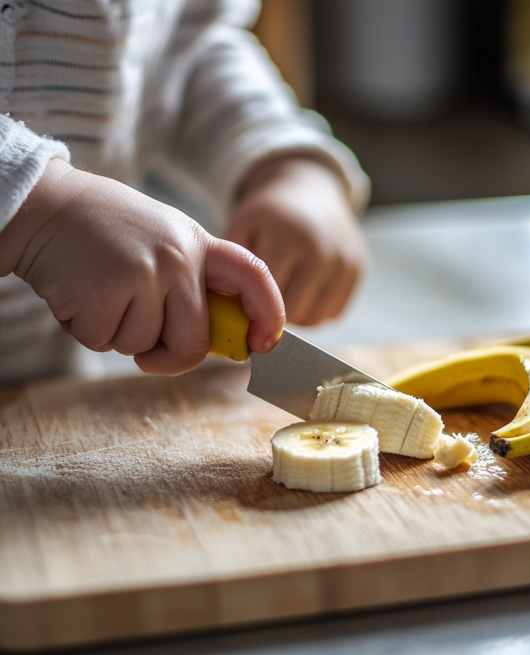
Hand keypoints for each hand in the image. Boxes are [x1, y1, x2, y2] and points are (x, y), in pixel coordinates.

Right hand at [0, 159, 284, 374]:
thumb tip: (213, 343)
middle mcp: (177, 257)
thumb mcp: (164, 242)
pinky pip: (105, 342)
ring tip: (103, 290)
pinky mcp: (102, 292)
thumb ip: (190, 284)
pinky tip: (80, 292)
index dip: (269, 313)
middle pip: (194, 343)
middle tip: (147, 349)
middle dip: (170, 358)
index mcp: (196, 242)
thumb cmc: (108, 233)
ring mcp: (142, 273)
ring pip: (144, 346)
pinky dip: (89, 330)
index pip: (253, 276)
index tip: (264, 344)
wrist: (45, 206)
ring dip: (120, 335)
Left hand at [226, 156, 367, 325]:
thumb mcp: (241, 229)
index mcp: (287, 239)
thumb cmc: (269, 216)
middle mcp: (322, 251)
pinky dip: (318, 309)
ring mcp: (344, 261)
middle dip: (275, 312)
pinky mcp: (358, 269)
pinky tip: (306, 289)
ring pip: (315, 319)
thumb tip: (235, 312)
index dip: (253, 303)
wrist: (309, 188)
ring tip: (284, 293)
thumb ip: (233, 268)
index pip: (268, 299)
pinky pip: (334, 313)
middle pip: (293, 313)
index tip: (246, 294)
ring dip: (297, 315)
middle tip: (265, 296)